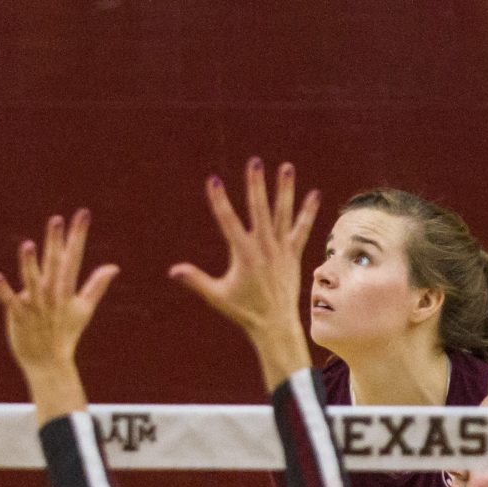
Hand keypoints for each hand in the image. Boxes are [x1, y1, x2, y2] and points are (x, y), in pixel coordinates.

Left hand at [0, 209, 115, 417]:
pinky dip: (4, 291)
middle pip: (55, 265)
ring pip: (33, 281)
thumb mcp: (84, 309)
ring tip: (28, 245)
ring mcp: (36, 305)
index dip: (77, 235)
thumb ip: (97, 286)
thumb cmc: (65, 333)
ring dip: (30, 265)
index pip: (74, 257)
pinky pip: (11, 302)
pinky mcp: (20, 316)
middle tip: (56, 219)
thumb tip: (113, 267)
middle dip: (56, 242)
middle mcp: (52, 294)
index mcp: (67, 289)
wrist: (49, 362)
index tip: (82, 214)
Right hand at [167, 158, 318, 383]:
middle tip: (254, 162)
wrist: (275, 324)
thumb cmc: (242, 311)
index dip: (219, 200)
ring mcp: (281, 249)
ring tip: (286, 167)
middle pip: (259, 209)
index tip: (213, 180)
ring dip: (284, 190)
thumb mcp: (216, 296)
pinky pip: (302, 229)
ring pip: (283, 214)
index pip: (228, 220)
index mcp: (243, 254)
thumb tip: (173, 270)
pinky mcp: (293, 254)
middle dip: (255, 184)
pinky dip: (308, 212)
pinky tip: (314, 194)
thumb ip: (196, 280)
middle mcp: (264, 247)